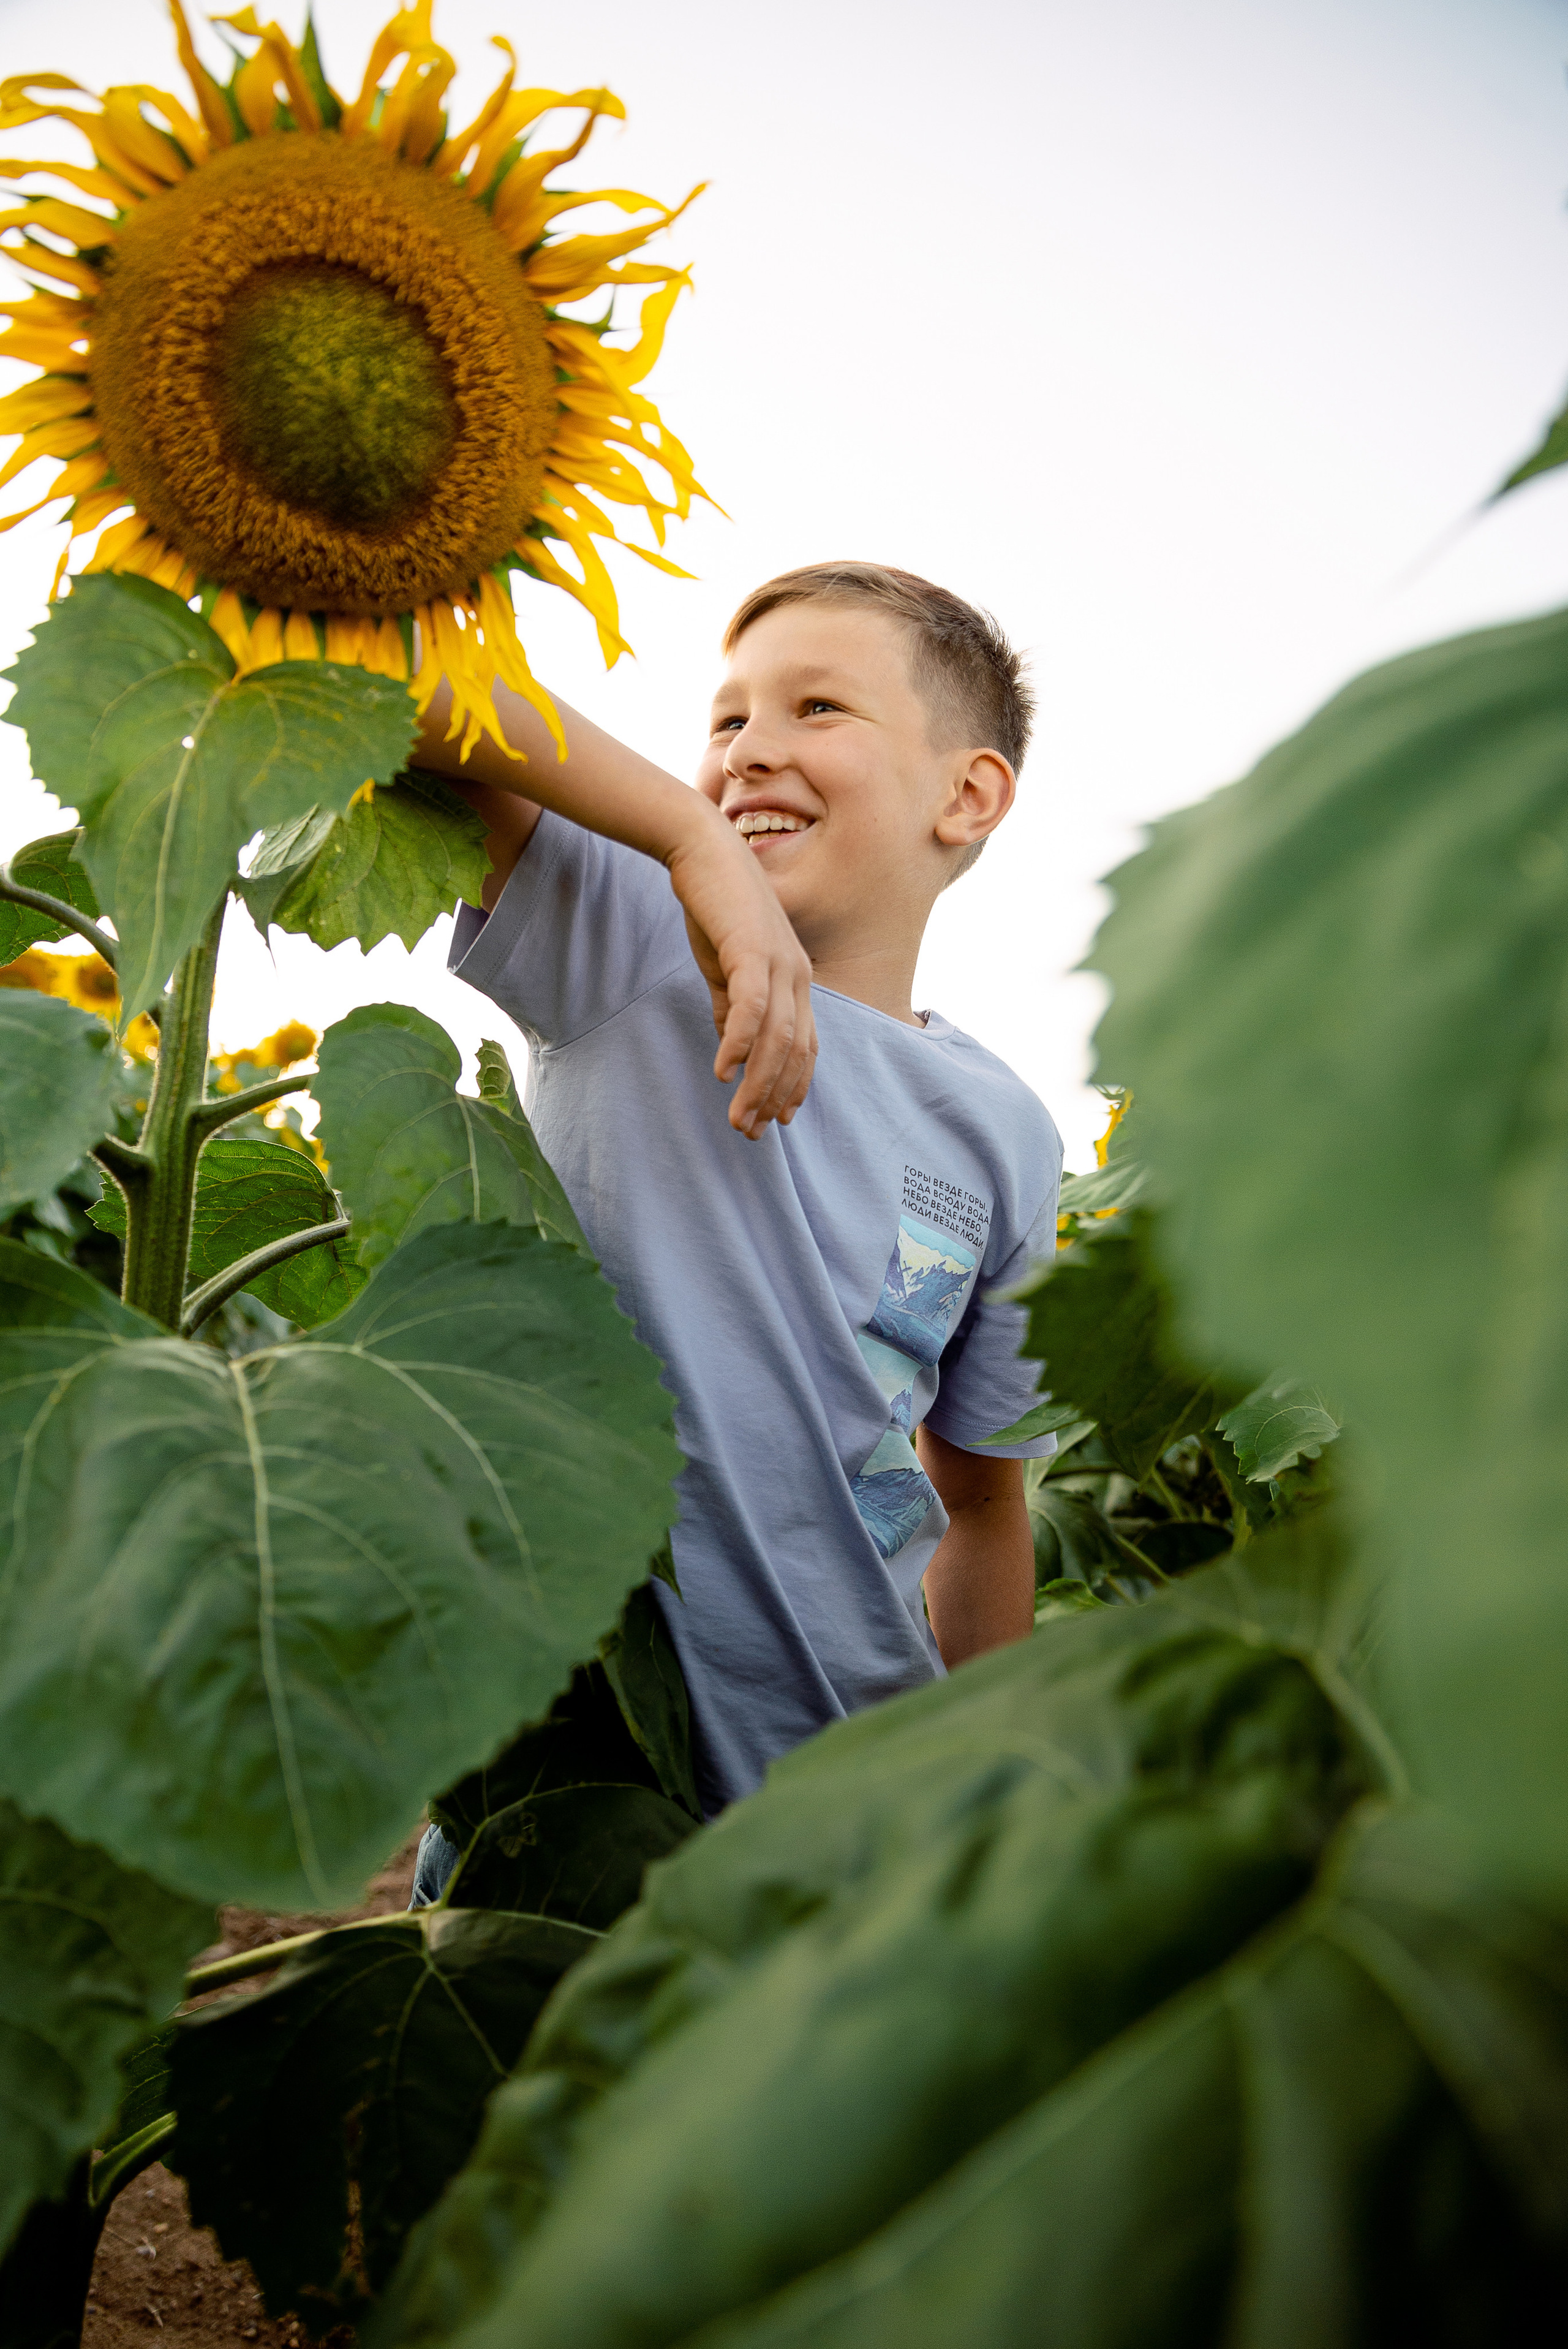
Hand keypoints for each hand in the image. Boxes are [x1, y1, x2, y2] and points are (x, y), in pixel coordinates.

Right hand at [666, 819, 817, 1136]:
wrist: (701, 847)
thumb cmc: (713, 903)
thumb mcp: (724, 963)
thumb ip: (731, 1004)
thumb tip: (732, 1047)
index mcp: (795, 977)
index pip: (806, 1046)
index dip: (794, 1086)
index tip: (777, 1121)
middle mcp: (797, 974)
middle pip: (796, 1052)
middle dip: (775, 1098)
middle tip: (751, 1133)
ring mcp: (779, 962)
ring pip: (779, 1039)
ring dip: (758, 1085)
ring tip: (738, 1119)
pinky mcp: (752, 950)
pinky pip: (753, 1009)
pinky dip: (741, 1044)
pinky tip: (724, 1071)